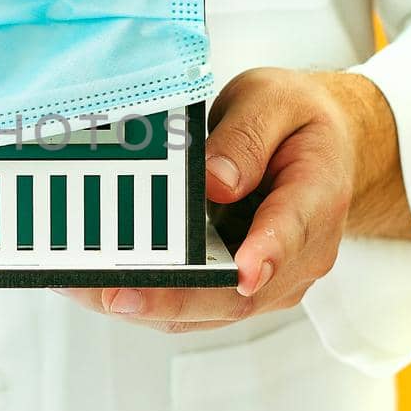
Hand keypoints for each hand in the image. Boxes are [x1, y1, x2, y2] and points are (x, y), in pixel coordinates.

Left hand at [55, 68, 410, 332]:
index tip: (241, 271)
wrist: (325, 149)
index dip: (264, 256)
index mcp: (316, 198)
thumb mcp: (278, 102)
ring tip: (85, 288)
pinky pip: (191, 304)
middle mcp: (297, 256)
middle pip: (238, 294)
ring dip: (146, 305)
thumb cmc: (299, 125)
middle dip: (173, 299)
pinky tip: (98, 284)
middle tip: (117, 292)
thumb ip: (249, 136)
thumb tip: (215, 181)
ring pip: (206, 309)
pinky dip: (147, 298)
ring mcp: (268, 281)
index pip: (290, 232)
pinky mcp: (237, 290)